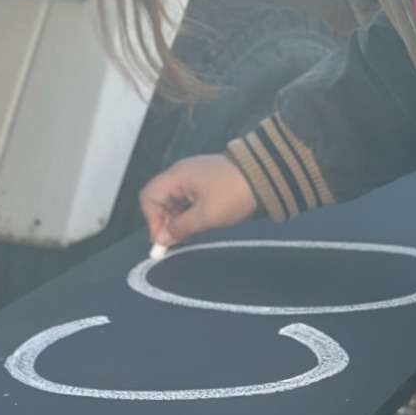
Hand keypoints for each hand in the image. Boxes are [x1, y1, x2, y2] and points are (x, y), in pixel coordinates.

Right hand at [139, 154, 256, 249]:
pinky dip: (189, 214)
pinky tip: (200, 225)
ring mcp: (194, 177)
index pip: (149, 196)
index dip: (152, 219)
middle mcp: (181, 174)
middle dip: (166, 221)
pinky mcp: (205, 183)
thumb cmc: (234, 194)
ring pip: (175, 202)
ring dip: (179, 220)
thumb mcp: (206, 216)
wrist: (266, 176)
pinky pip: (188, 200)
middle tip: (180, 240)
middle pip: (160, 199)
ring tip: (192, 234)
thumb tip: (163, 238)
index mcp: (177, 176)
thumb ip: (181, 228)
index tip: (164, 238)